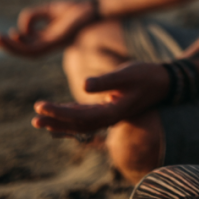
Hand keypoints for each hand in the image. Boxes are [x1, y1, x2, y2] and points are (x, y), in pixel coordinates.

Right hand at [0, 0, 97, 57]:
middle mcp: (49, 42)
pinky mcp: (55, 43)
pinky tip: (14, 36)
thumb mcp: (50, 9)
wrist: (94, 9)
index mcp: (48, 35)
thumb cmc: (76, 7)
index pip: (29, 42)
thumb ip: (34, 16)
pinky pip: (35, 48)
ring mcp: (52, 44)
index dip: (18, 38)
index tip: (10, 31)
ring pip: (27, 51)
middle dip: (9, 46)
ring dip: (11, 47)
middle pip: (25, 49)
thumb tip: (22, 27)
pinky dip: (23, 44)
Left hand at [32, 62, 171, 135]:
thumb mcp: (126, 73)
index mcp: (112, 112)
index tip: (41, 107)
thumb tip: (83, 86)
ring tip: (38, 120)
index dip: (59, 113)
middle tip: (34, 117)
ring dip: (59, 122)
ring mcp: (108, 115)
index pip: (80, 117)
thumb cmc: (146, 75)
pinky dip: (70, 117)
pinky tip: (58, 114)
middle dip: (55, 121)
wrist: (164, 82)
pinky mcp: (108, 109)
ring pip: (79, 123)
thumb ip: (105, 81)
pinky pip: (85, 117)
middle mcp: (108, 118)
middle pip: (77, 125)